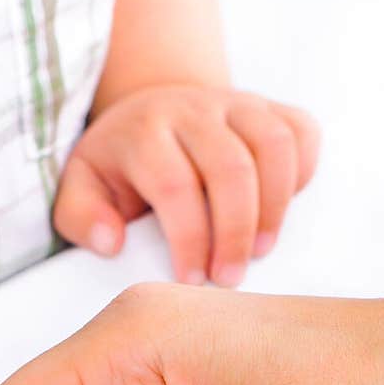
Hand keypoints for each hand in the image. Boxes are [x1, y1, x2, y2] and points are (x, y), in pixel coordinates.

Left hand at [55, 86, 319, 286]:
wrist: (155, 111)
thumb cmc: (120, 168)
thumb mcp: (82, 188)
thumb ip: (81, 217)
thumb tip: (111, 242)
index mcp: (144, 131)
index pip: (175, 186)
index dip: (189, 239)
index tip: (192, 281)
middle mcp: (194, 109)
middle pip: (231, 168)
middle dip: (235, 232)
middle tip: (229, 279)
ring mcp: (237, 103)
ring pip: (273, 146)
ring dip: (274, 207)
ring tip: (261, 252)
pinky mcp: (270, 106)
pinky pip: (301, 133)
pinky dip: (302, 174)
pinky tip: (282, 213)